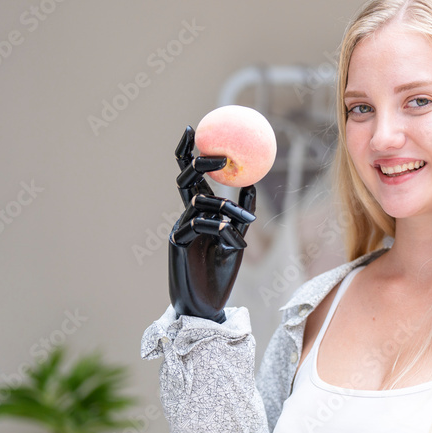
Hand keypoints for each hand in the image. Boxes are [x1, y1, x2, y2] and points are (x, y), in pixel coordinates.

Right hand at [168, 125, 255, 321]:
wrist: (209, 304)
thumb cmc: (221, 272)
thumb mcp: (238, 238)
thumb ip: (242, 213)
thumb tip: (253, 183)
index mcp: (199, 211)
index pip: (192, 175)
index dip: (188, 151)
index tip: (191, 128)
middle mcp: (186, 216)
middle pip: (186, 179)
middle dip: (199, 160)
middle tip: (220, 154)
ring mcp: (180, 229)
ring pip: (200, 203)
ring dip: (228, 209)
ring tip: (246, 223)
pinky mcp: (178, 244)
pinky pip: (198, 226)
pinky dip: (220, 230)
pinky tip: (234, 240)